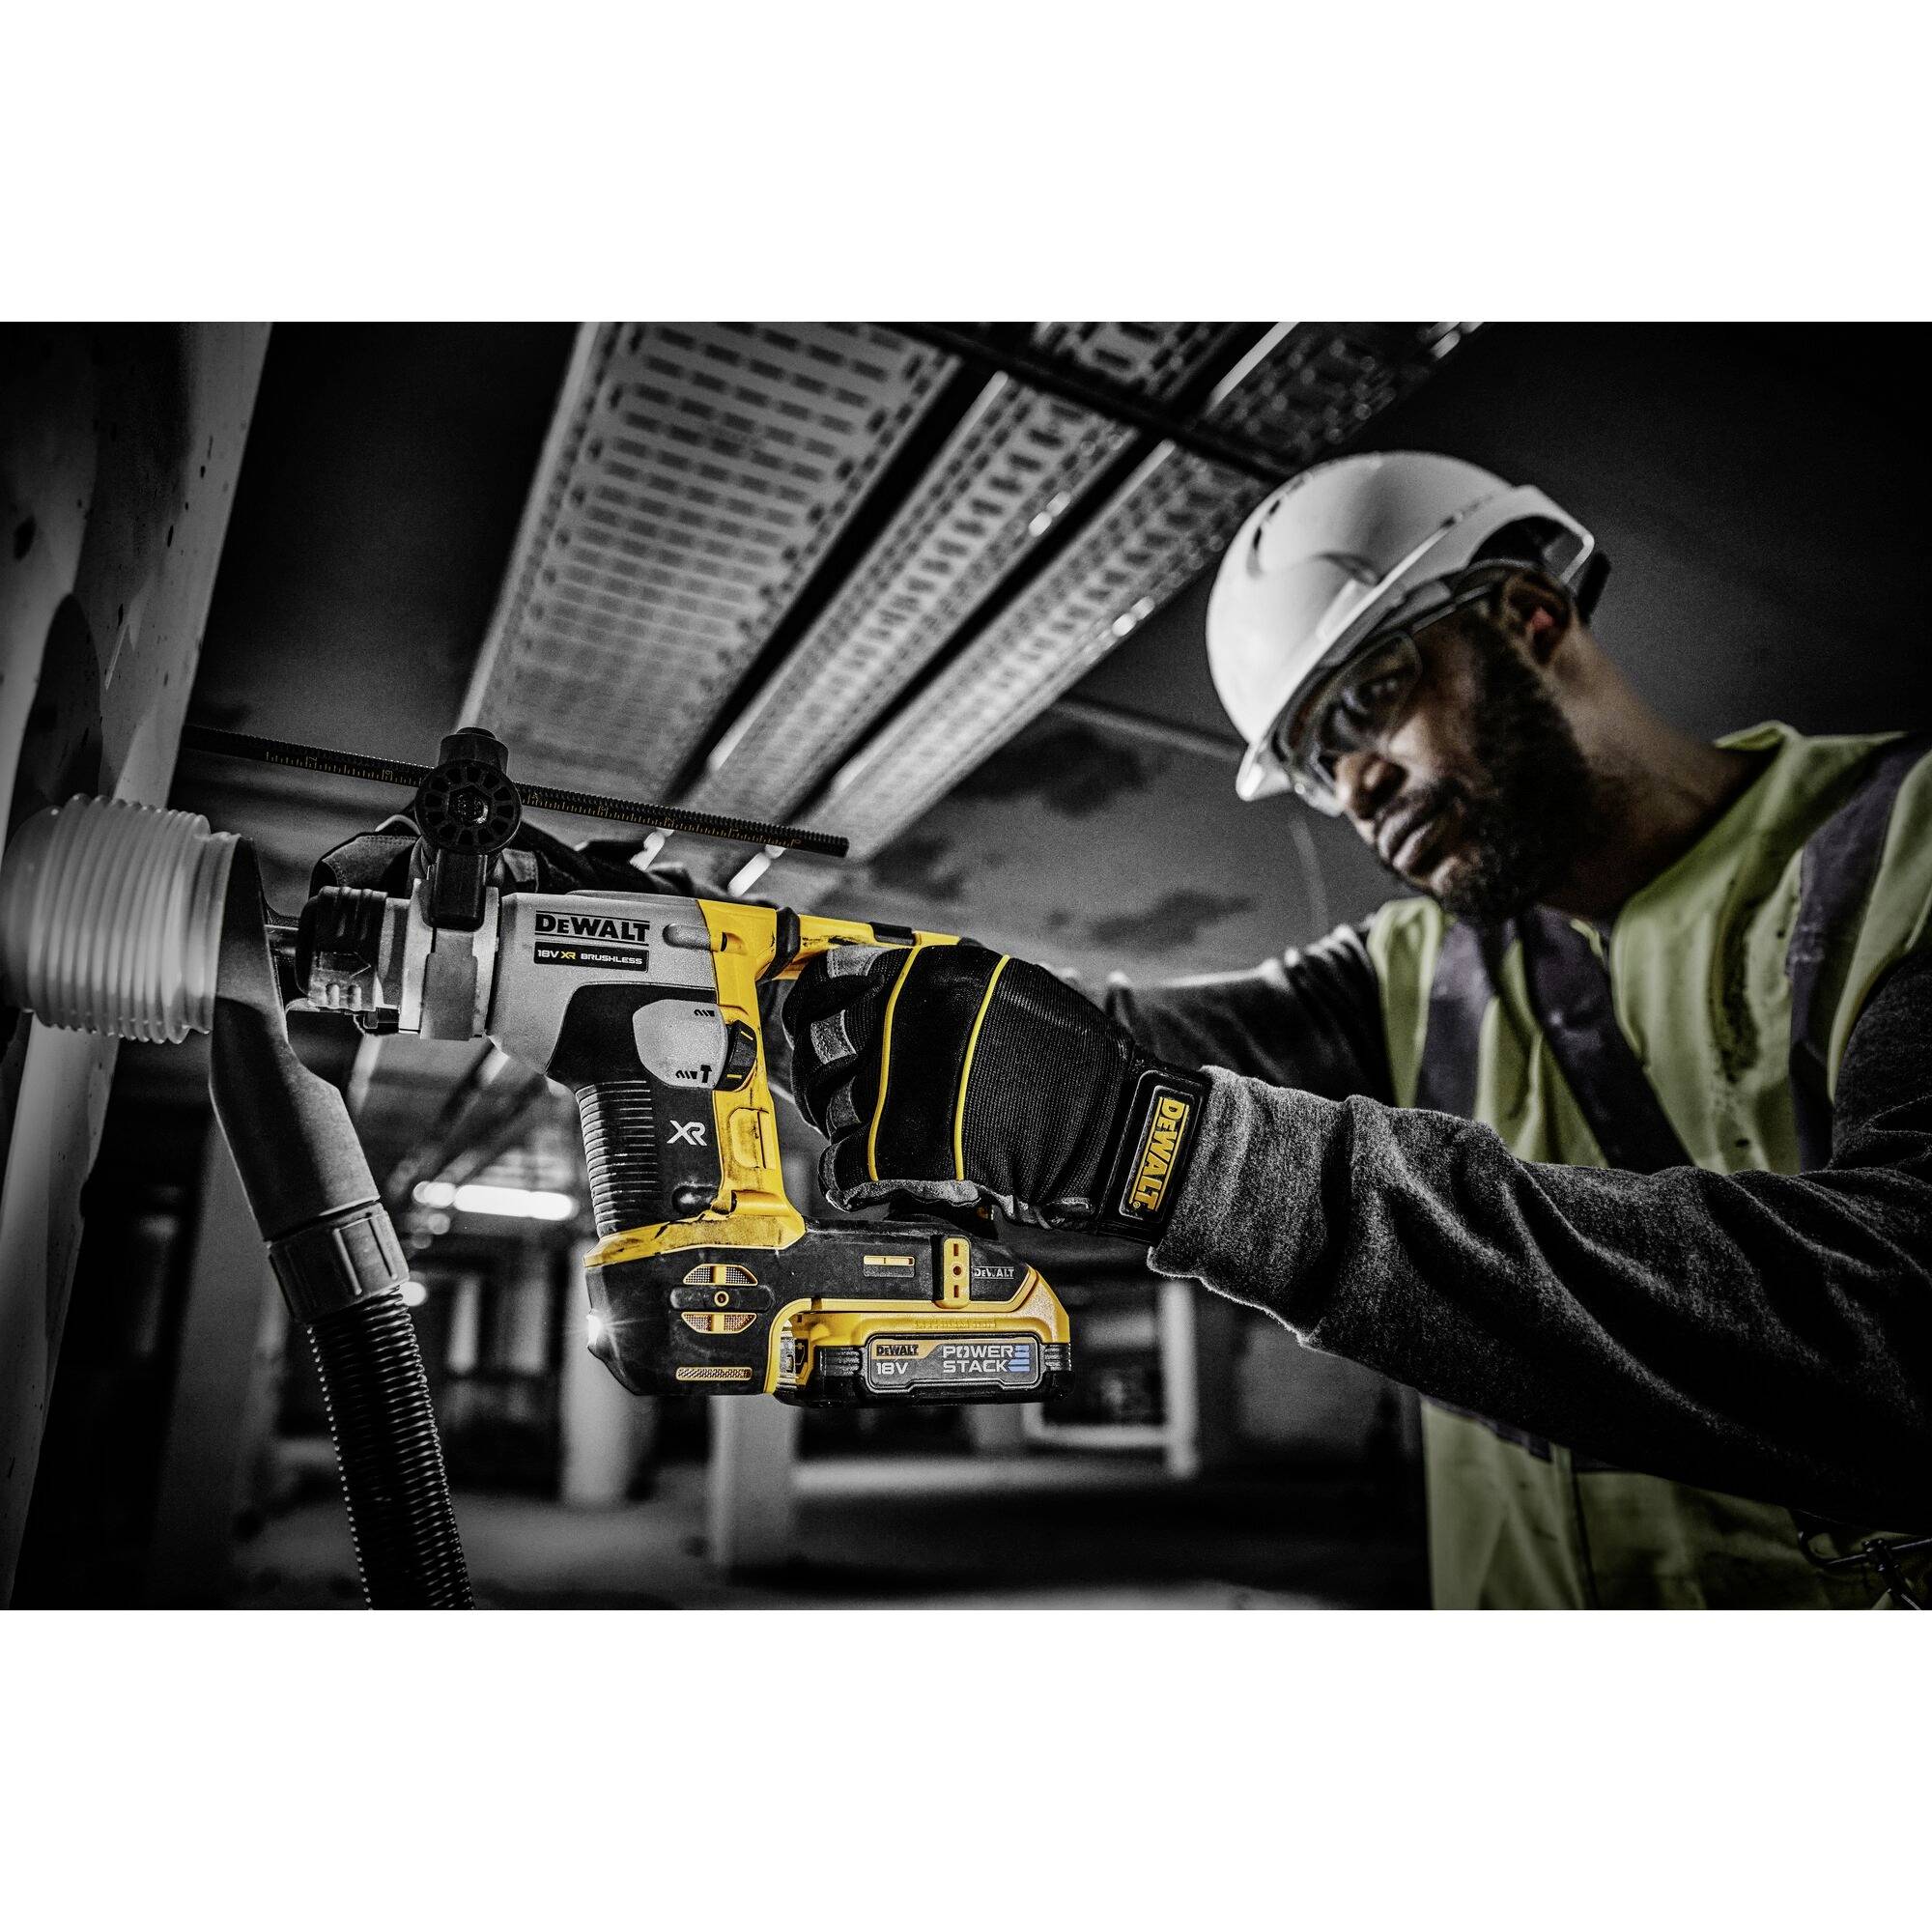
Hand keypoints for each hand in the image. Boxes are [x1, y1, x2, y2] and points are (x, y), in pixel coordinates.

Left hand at [781, 942, 1207, 1242]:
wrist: (1116, 1129)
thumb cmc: (1074, 1064)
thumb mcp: (1008, 988)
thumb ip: (940, 987)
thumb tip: (876, 990)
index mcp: (927, 974)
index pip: (829, 976)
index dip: (811, 1002)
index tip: (808, 1019)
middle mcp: (903, 1019)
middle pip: (818, 1044)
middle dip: (822, 1069)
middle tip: (837, 1088)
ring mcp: (898, 1084)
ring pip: (828, 1107)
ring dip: (846, 1124)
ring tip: (880, 1134)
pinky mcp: (900, 1149)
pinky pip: (843, 1166)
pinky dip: (856, 1178)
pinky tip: (878, 1176)